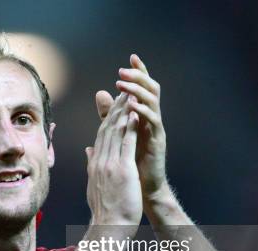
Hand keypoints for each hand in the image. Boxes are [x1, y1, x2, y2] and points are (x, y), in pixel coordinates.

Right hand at [85, 91, 141, 227]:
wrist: (108, 227)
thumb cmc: (104, 211)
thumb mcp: (94, 185)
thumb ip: (91, 165)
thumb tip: (88, 151)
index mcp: (94, 164)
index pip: (101, 135)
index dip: (108, 117)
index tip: (115, 103)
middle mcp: (100, 161)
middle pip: (107, 128)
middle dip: (116, 108)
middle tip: (123, 91)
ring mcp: (110, 164)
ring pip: (116, 132)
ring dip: (124, 111)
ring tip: (130, 95)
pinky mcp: (122, 169)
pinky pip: (127, 143)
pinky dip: (131, 127)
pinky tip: (136, 114)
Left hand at [116, 54, 167, 197]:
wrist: (142, 187)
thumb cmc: (131, 160)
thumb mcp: (118, 131)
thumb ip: (110, 113)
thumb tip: (100, 93)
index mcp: (142, 115)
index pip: (142, 89)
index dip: (139, 73)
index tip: (131, 57)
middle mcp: (151, 119)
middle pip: (150, 90)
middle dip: (138, 78)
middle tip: (124, 70)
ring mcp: (156, 129)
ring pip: (152, 103)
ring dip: (138, 92)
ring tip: (124, 84)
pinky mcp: (157, 142)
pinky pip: (153, 123)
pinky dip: (143, 112)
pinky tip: (133, 106)